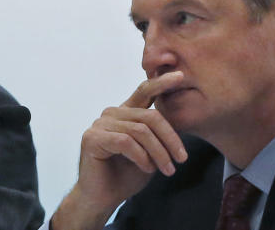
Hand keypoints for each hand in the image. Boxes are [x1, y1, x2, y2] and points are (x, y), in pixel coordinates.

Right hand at [51, 72, 188, 229]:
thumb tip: (179, 121)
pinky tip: (147, 169)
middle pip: (150, 116)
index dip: (162, 82)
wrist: (103, 198)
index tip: (180, 76)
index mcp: (126, 112)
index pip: (145, 90)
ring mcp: (100, 124)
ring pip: (140, 131)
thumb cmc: (127, 175)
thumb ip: (158, 134)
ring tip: (167, 170)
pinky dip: (141, 157)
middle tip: (182, 158)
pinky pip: (126, 142)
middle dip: (170, 138)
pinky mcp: (92, 138)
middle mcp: (112, 113)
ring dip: (159, 153)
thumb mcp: (150, 151)